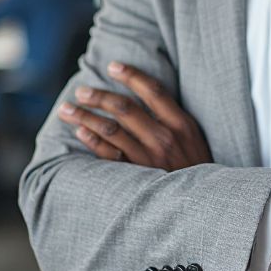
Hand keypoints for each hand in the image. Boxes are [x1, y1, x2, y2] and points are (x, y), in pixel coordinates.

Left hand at [58, 62, 211, 170]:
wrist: (203, 204)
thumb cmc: (197, 168)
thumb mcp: (194, 139)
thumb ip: (173, 119)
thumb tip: (146, 96)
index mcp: (182, 125)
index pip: (154, 91)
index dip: (132, 75)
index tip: (113, 66)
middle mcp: (164, 138)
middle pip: (125, 108)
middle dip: (99, 96)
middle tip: (81, 91)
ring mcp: (149, 158)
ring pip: (111, 130)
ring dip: (85, 116)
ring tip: (67, 109)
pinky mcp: (137, 176)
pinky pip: (109, 155)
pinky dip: (92, 141)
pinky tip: (80, 131)